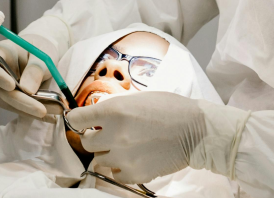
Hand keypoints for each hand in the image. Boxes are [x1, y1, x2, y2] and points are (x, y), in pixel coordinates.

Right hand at [0, 34, 59, 118]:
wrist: (40, 57)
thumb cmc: (39, 48)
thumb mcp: (42, 54)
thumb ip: (35, 68)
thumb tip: (27, 90)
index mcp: (0, 53)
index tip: (12, 86)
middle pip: (1, 90)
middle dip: (22, 102)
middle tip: (42, 110)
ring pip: (9, 104)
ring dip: (30, 110)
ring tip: (55, 111)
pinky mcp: (6, 100)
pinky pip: (18, 109)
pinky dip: (33, 113)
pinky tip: (50, 116)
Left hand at [66, 92, 247, 184]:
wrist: (195, 130)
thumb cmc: (169, 109)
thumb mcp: (137, 98)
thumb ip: (113, 108)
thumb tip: (95, 116)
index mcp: (114, 111)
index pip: (77, 118)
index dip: (77, 119)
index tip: (80, 121)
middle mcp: (115, 134)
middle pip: (86, 142)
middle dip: (95, 137)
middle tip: (107, 134)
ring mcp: (123, 156)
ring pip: (99, 159)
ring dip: (108, 153)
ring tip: (125, 146)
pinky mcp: (134, 173)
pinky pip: (114, 174)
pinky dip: (120, 167)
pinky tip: (133, 157)